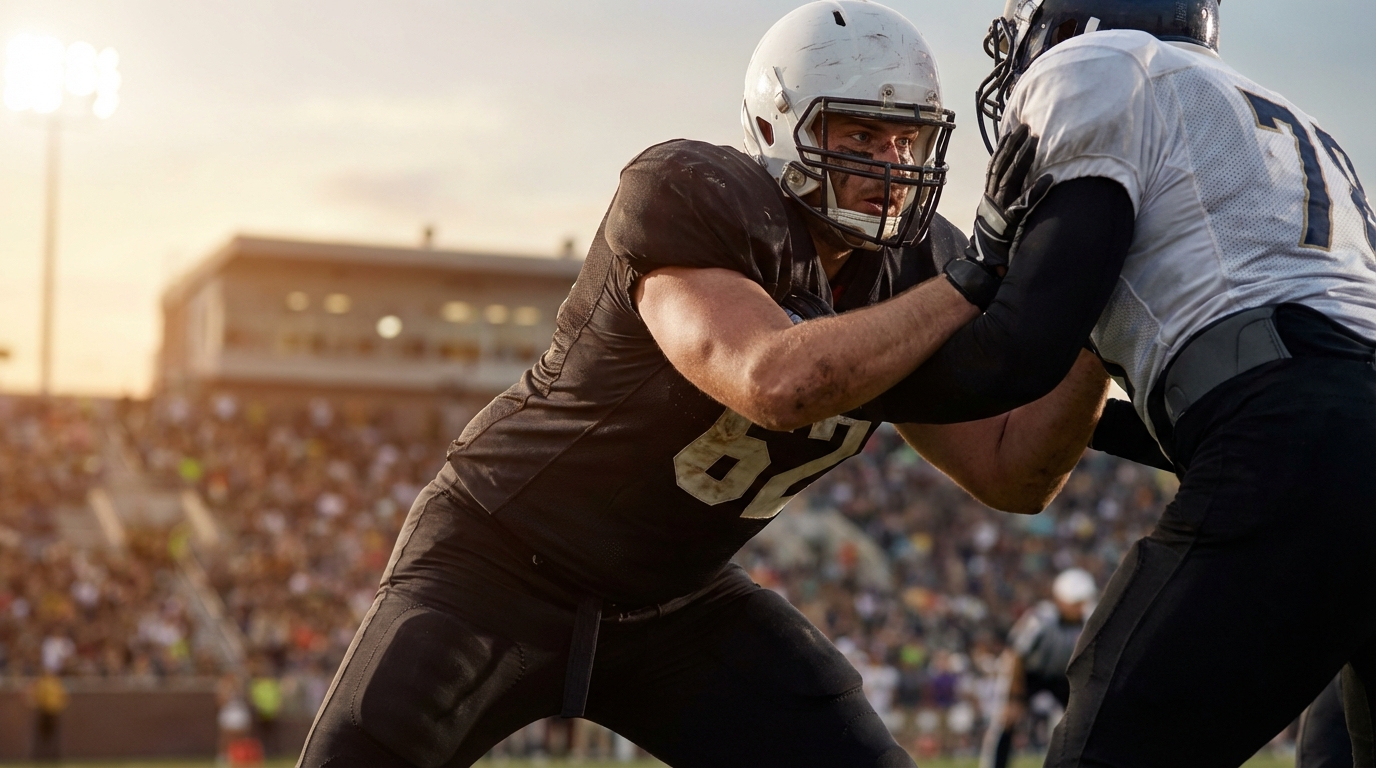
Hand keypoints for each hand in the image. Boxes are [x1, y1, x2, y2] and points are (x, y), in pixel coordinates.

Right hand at [943, 124, 1052, 309]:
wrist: (984, 264)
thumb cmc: (995, 239)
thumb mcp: (997, 215)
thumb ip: (1005, 198)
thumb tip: (1018, 184)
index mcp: (990, 195)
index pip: (996, 165)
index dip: (1004, 147)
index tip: (1013, 129)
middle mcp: (993, 199)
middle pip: (1002, 166)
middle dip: (1014, 145)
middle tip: (1026, 127)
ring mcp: (1000, 209)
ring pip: (1011, 178)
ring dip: (1023, 159)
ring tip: (1034, 141)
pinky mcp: (1009, 221)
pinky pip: (1024, 203)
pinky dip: (1036, 191)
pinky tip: (1050, 179)